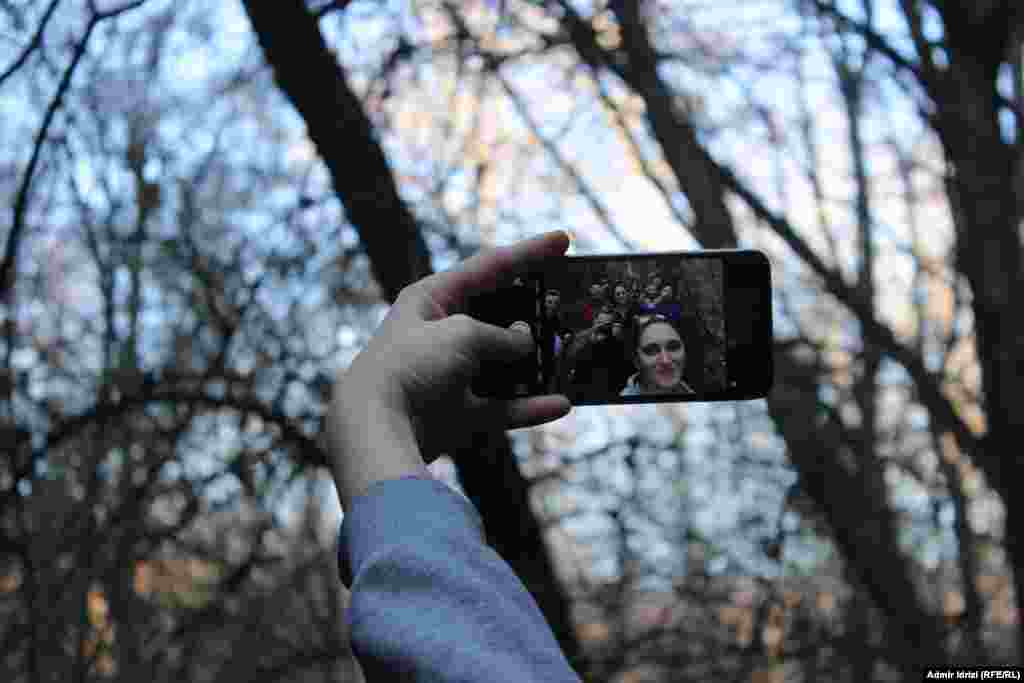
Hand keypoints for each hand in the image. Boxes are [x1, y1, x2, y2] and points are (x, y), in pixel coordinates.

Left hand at [326, 231, 572, 504]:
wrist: (377, 426)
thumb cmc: (412, 366)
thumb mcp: (464, 335)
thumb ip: (503, 336)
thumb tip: (525, 342)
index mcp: (432, 298)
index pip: (490, 266)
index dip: (529, 252)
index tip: (563, 240)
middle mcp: (441, 333)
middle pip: (499, 315)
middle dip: (534, 313)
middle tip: (569, 305)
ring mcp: (450, 373)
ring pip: (504, 363)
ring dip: (536, 363)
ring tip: (569, 355)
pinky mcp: (458, 411)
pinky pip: (503, 405)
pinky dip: (529, 406)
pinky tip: (560, 404)